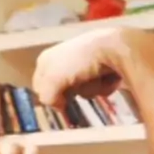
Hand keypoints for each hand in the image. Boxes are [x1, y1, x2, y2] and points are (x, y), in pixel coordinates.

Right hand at [33, 26, 153, 107]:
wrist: (113, 47)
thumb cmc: (79, 61)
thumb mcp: (53, 79)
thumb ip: (47, 96)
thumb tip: (59, 106)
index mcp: (46, 59)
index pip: (40, 87)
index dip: (50, 96)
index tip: (61, 101)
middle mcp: (63, 60)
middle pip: (63, 91)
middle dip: (72, 92)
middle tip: (78, 84)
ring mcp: (84, 64)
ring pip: (82, 91)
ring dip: (89, 89)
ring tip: (96, 77)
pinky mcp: (102, 67)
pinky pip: (98, 87)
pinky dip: (103, 86)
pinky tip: (107, 76)